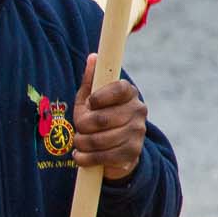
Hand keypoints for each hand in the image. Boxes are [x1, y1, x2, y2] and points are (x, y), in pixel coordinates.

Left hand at [70, 52, 146, 180]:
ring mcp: (137, 133)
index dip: (98, 98)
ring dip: (81, 143)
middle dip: (82, 126)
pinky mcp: (132, 153)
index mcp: (128, 93)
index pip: (118, 89)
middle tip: (79, 128)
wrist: (115, 150)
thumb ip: (91, 81)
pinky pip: (102, 157)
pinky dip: (85, 158)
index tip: (90, 103)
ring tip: (80, 142)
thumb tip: (93, 57)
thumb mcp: (91, 100)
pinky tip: (82, 156)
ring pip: (99, 140)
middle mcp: (138, 111)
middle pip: (101, 119)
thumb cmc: (99, 118)